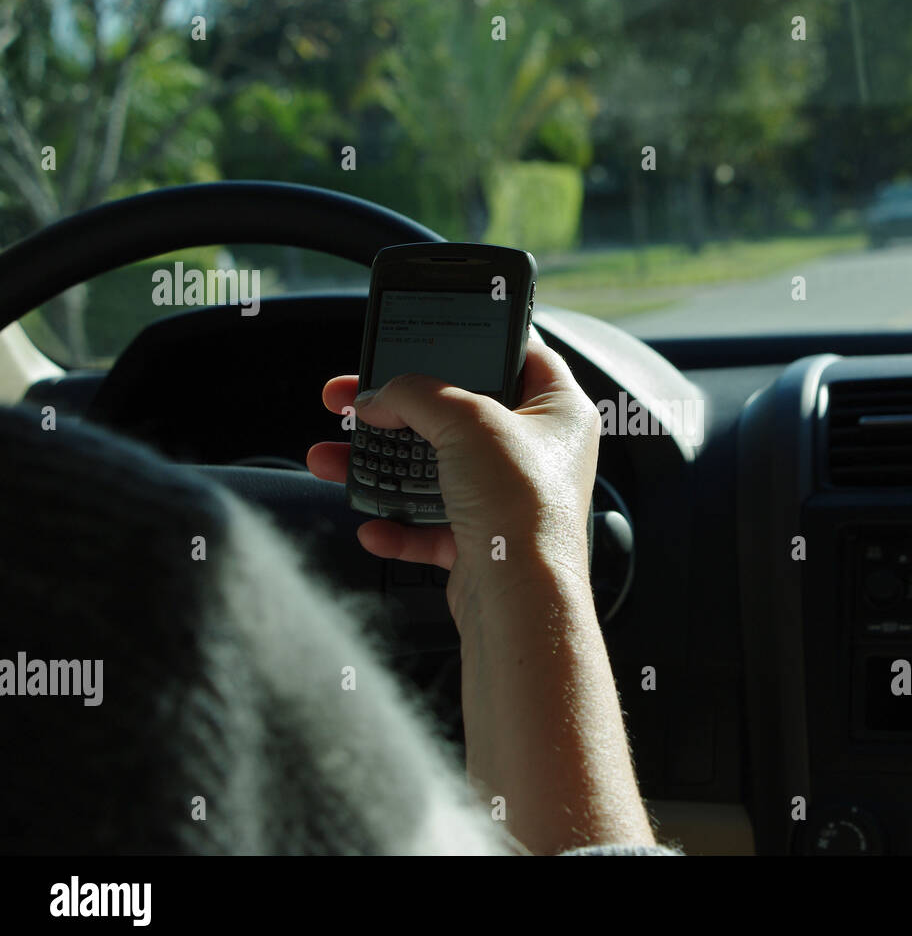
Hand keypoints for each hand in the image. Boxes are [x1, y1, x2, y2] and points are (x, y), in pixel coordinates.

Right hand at [306, 334, 600, 621]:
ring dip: (381, 466)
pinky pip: (431, 526)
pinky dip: (399, 526)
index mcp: (558, 410)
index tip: (429, 334)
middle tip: (352, 397)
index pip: (520, 354)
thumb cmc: (521, 506)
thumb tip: (379, 394)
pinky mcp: (484, 542)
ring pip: (435, 471)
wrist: (520, 601)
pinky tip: (373, 525)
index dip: (475, 340)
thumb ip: (417, 394)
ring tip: (330, 458)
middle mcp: (539, 453)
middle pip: (460, 414)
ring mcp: (510, 498)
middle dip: (399, 408)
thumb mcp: (465, 421)